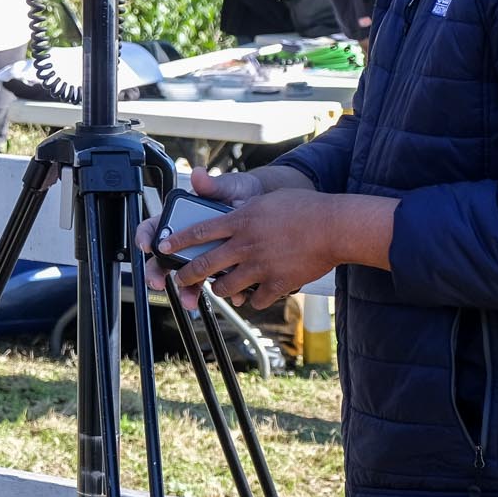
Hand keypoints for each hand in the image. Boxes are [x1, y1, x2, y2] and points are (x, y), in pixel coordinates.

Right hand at [135, 166, 270, 309]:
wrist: (270, 206)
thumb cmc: (242, 192)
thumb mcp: (228, 186)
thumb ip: (212, 185)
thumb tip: (199, 175)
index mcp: (183, 218)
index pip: (155, 227)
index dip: (145, 236)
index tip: (147, 246)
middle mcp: (191, 240)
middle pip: (166, 258)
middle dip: (159, 273)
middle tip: (158, 282)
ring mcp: (207, 255)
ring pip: (190, 275)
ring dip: (188, 290)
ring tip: (190, 301)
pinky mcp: (226, 266)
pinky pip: (222, 282)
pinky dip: (227, 291)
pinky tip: (233, 295)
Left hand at [164, 185, 345, 311]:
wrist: (334, 226)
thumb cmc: (303, 207)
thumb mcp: (264, 196)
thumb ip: (240, 204)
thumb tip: (219, 203)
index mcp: (240, 220)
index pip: (199, 231)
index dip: (178, 240)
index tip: (163, 246)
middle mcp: (246, 244)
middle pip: (206, 264)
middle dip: (188, 274)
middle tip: (180, 279)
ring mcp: (261, 266)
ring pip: (227, 286)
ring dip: (220, 289)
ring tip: (219, 288)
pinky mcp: (278, 283)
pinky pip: (256, 299)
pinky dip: (252, 300)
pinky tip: (253, 296)